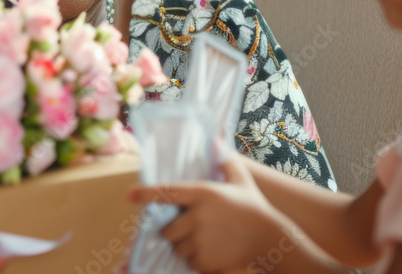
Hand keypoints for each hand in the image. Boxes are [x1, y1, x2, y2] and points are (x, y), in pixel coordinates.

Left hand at [128, 154, 290, 272]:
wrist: (271, 239)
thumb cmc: (254, 207)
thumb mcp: (241, 180)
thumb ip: (226, 161)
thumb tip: (216, 140)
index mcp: (203, 193)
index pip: (167, 192)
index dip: (146, 194)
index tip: (130, 195)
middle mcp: (198, 216)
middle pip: (168, 229)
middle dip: (174, 230)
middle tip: (190, 228)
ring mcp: (201, 239)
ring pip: (178, 247)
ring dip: (185, 245)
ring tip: (204, 240)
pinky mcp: (206, 259)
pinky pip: (189, 261)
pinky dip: (196, 259)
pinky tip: (211, 252)